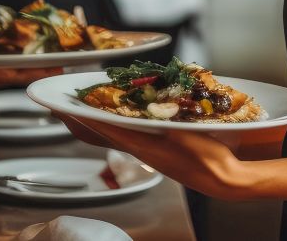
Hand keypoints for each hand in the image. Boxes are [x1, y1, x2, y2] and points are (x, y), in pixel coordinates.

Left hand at [54, 114, 256, 199]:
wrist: (222, 179)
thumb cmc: (208, 158)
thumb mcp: (187, 134)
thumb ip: (165, 123)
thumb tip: (144, 112)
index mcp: (145, 146)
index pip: (106, 129)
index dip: (84, 117)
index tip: (66, 106)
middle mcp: (142, 150)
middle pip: (102, 135)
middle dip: (82, 122)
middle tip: (64, 109)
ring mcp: (148, 153)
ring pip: (112, 137)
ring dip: (96, 123)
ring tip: (84, 110)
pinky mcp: (157, 153)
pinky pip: (127, 138)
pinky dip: (115, 127)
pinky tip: (119, 120)